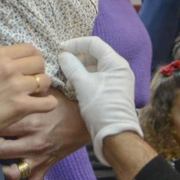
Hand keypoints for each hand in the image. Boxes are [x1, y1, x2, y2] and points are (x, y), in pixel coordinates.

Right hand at [0, 44, 54, 149]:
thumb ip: (1, 62)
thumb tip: (19, 62)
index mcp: (0, 55)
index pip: (31, 48)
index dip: (33, 59)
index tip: (29, 68)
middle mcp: (10, 67)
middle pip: (41, 62)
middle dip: (39, 72)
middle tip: (31, 83)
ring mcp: (16, 86)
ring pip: (46, 81)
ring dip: (42, 89)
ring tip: (33, 96)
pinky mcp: (20, 106)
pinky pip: (49, 103)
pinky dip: (47, 105)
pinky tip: (39, 106)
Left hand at [0, 88, 88, 179]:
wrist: (91, 119)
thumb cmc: (68, 102)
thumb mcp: (47, 92)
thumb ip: (28, 89)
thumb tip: (12, 76)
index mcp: (30, 118)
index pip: (0, 122)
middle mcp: (31, 140)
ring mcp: (37, 157)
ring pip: (8, 169)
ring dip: (0, 164)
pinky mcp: (44, 168)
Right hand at [57, 37, 139, 162]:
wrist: (115, 135)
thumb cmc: (100, 107)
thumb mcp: (83, 85)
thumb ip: (71, 67)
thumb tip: (63, 55)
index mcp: (115, 62)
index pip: (94, 43)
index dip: (75, 44)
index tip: (60, 49)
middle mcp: (119, 68)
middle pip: (94, 54)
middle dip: (77, 58)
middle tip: (62, 65)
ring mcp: (117, 80)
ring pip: (94, 67)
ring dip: (79, 70)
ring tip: (67, 80)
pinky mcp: (112, 91)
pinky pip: (97, 78)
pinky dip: (84, 79)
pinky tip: (74, 88)